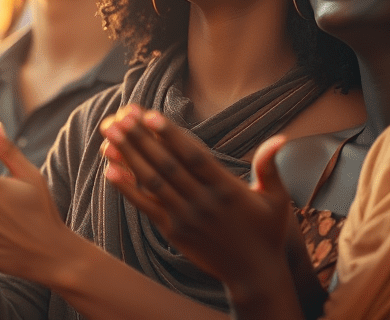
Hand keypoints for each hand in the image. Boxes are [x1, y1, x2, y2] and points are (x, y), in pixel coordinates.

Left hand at [100, 106, 292, 290]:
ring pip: (152, 183)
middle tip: (119, 116)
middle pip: (166, 166)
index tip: (150, 115)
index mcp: (226, 190)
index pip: (193, 157)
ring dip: (129, 157)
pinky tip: (111, 169)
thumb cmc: (267, 232)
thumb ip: (270, 166)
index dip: (170, 135)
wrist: (254, 275)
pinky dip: (127, 188)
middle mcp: (203, 203)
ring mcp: (186, 219)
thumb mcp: (277, 199)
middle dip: (140, 139)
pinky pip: (146, 207)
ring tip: (108, 135)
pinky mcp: (174, 232)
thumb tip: (280, 138)